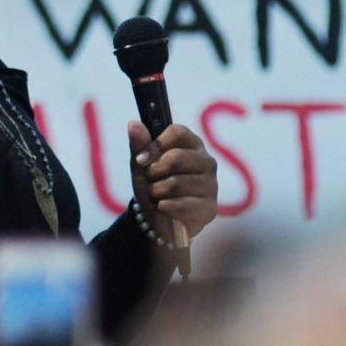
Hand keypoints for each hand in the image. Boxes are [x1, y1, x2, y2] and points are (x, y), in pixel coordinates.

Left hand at [130, 120, 218, 242]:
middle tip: (151, 181)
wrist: (158, 221)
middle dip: (154, 172)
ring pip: (175, 183)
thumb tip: (133, 124)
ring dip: (157, 192)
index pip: (177, 132)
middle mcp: (206, 161)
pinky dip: (165, 207)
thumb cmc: (153, 186)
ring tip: (158, 196)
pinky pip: (182, 204)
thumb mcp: (141, 166)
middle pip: (176, 157)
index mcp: (192, 144)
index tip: (141, 160)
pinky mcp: (210, 207)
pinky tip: (164, 208)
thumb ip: (139, 144)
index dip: (156, 145)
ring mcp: (211, 185)